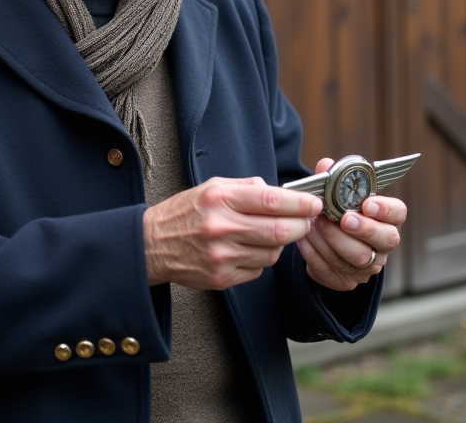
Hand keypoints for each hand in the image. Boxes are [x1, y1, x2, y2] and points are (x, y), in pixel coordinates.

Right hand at [143, 177, 323, 289]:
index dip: (300, 203)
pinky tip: (249, 249)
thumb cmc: (185, 212)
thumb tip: (281, 192)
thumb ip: (246, 187)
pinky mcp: (221, 278)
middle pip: (279, 231)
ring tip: (271, 234)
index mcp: (219, 198)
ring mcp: (221, 256)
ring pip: (272, 253)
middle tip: (306, 222)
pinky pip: (258, 270)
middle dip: (300, 226)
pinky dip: (261, 259)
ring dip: (280, 244)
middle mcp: (220, 227)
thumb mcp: (211, 187)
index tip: (314, 204)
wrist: (151, 245)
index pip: (272, 201)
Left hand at [296, 157, 406, 291]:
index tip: (368, 203)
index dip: (386, 209)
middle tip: (343, 219)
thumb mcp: (336, 196)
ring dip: (332, 239)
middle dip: (363, 228)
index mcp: (386, 219)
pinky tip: (304, 238)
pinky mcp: (346, 281)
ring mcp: (367, 266)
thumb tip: (324, 165)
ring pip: (356, 258)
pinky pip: (331, 270)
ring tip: (315, 224)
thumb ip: (333, 180)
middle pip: (385, 240)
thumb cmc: (337, 214)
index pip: (398, 213)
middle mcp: (382, 245)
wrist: (326, 247)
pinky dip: (315, 252)